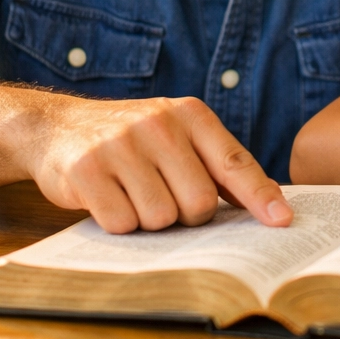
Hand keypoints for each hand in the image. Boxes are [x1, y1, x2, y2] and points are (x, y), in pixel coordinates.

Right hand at [20, 94, 292, 233]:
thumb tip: (270, 206)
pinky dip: (119, 223)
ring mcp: (121, 145)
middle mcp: (158, 124)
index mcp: (189, 115)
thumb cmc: (132, 141)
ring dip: (150, 221)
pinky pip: (122, 223)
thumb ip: (218, 166)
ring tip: (133, 195)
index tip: (281, 222)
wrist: (58, 126)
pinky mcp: (87, 170)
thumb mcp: (177, 136)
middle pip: (198, 203)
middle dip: (187, 216)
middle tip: (166, 199)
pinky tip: (108, 199)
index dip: (260, 196)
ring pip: (161, 218)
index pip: (234, 162)